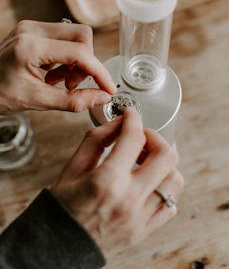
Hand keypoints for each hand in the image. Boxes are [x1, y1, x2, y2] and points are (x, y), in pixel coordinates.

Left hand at [0, 20, 115, 113]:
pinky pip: (63, 38)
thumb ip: (74, 101)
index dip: (99, 72)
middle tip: (73, 85)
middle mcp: (31, 30)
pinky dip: (66, 57)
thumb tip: (102, 96)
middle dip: (87, 62)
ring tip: (61, 81)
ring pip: (74, 35)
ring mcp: (31, 27)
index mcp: (30, 47)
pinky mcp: (32, 30)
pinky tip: (53, 74)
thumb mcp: (38, 102)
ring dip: (77, 60)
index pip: (79, 52)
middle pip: (82, 35)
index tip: (108, 87)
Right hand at [52, 108, 183, 257]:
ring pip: (175, 180)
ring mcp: (140, 217)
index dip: (134, 119)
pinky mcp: (144, 229)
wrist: (61, 244)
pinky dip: (164, 190)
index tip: (131, 115)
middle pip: (166, 156)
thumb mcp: (73, 167)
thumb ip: (97, 140)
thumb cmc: (64, 205)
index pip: (133, 138)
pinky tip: (148, 185)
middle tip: (141, 138)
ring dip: (163, 164)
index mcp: (107, 180)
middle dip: (156, 138)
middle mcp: (129, 198)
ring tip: (145, 162)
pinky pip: (170, 205)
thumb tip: (119, 124)